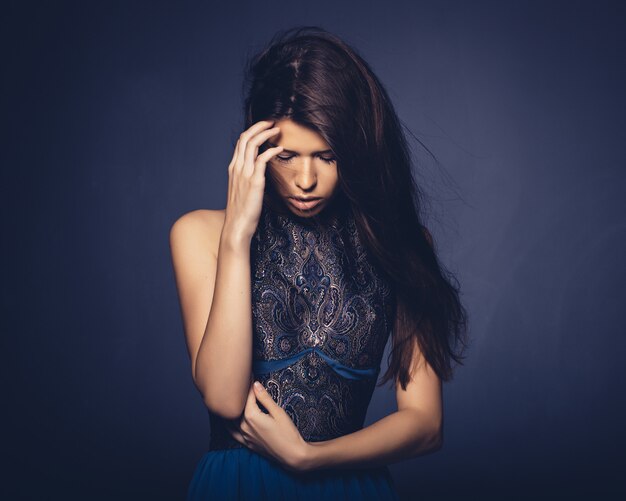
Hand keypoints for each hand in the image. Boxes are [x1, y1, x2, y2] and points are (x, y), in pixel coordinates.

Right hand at [224, 120, 283, 241]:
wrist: (237, 226)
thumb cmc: (241, 211)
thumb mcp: (242, 190)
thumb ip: (248, 179)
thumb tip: (260, 174)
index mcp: (233, 168)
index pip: (241, 143)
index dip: (252, 131)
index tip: (264, 127)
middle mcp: (237, 168)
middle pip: (245, 138)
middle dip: (259, 126)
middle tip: (271, 122)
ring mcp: (244, 174)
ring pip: (252, 144)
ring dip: (266, 134)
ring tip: (277, 130)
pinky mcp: (254, 181)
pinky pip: (262, 159)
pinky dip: (271, 150)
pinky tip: (280, 149)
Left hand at [226, 380, 309, 472]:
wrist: (291, 454)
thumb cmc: (288, 432)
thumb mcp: (278, 412)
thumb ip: (265, 398)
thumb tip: (255, 384)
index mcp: (251, 417)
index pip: (246, 396)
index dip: (248, 384)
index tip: (249, 374)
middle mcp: (244, 426)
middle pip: (237, 407)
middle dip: (238, 395)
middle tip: (240, 384)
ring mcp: (244, 436)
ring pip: (230, 420)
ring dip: (230, 409)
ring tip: (230, 398)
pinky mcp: (247, 443)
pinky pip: (232, 433)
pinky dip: (228, 424)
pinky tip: (227, 420)